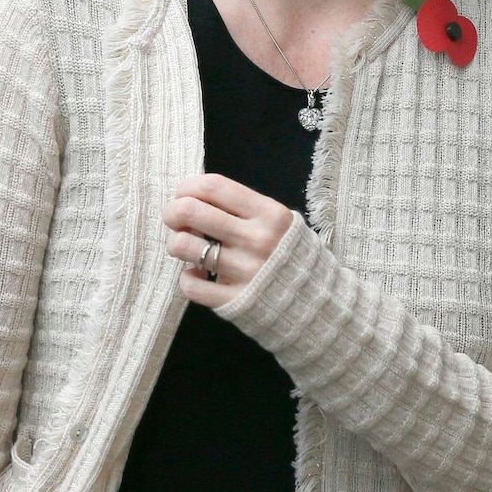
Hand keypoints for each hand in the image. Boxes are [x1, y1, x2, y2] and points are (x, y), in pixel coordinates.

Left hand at [163, 173, 293, 305]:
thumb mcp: (280, 222)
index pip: (213, 186)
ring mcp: (244, 272)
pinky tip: (198, 275)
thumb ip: (244, 209)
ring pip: (184, 246)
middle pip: (191, 211)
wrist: (319, 305)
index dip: (188, 187)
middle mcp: (256, 239)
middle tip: (176, 220)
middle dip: (173, 212)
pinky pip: (191, 286)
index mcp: (268, 213)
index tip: (185, 195)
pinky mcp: (234, 301)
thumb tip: (197, 196)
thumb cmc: (292, 257)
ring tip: (186, 248)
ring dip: (176, 244)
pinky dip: (187, 278)